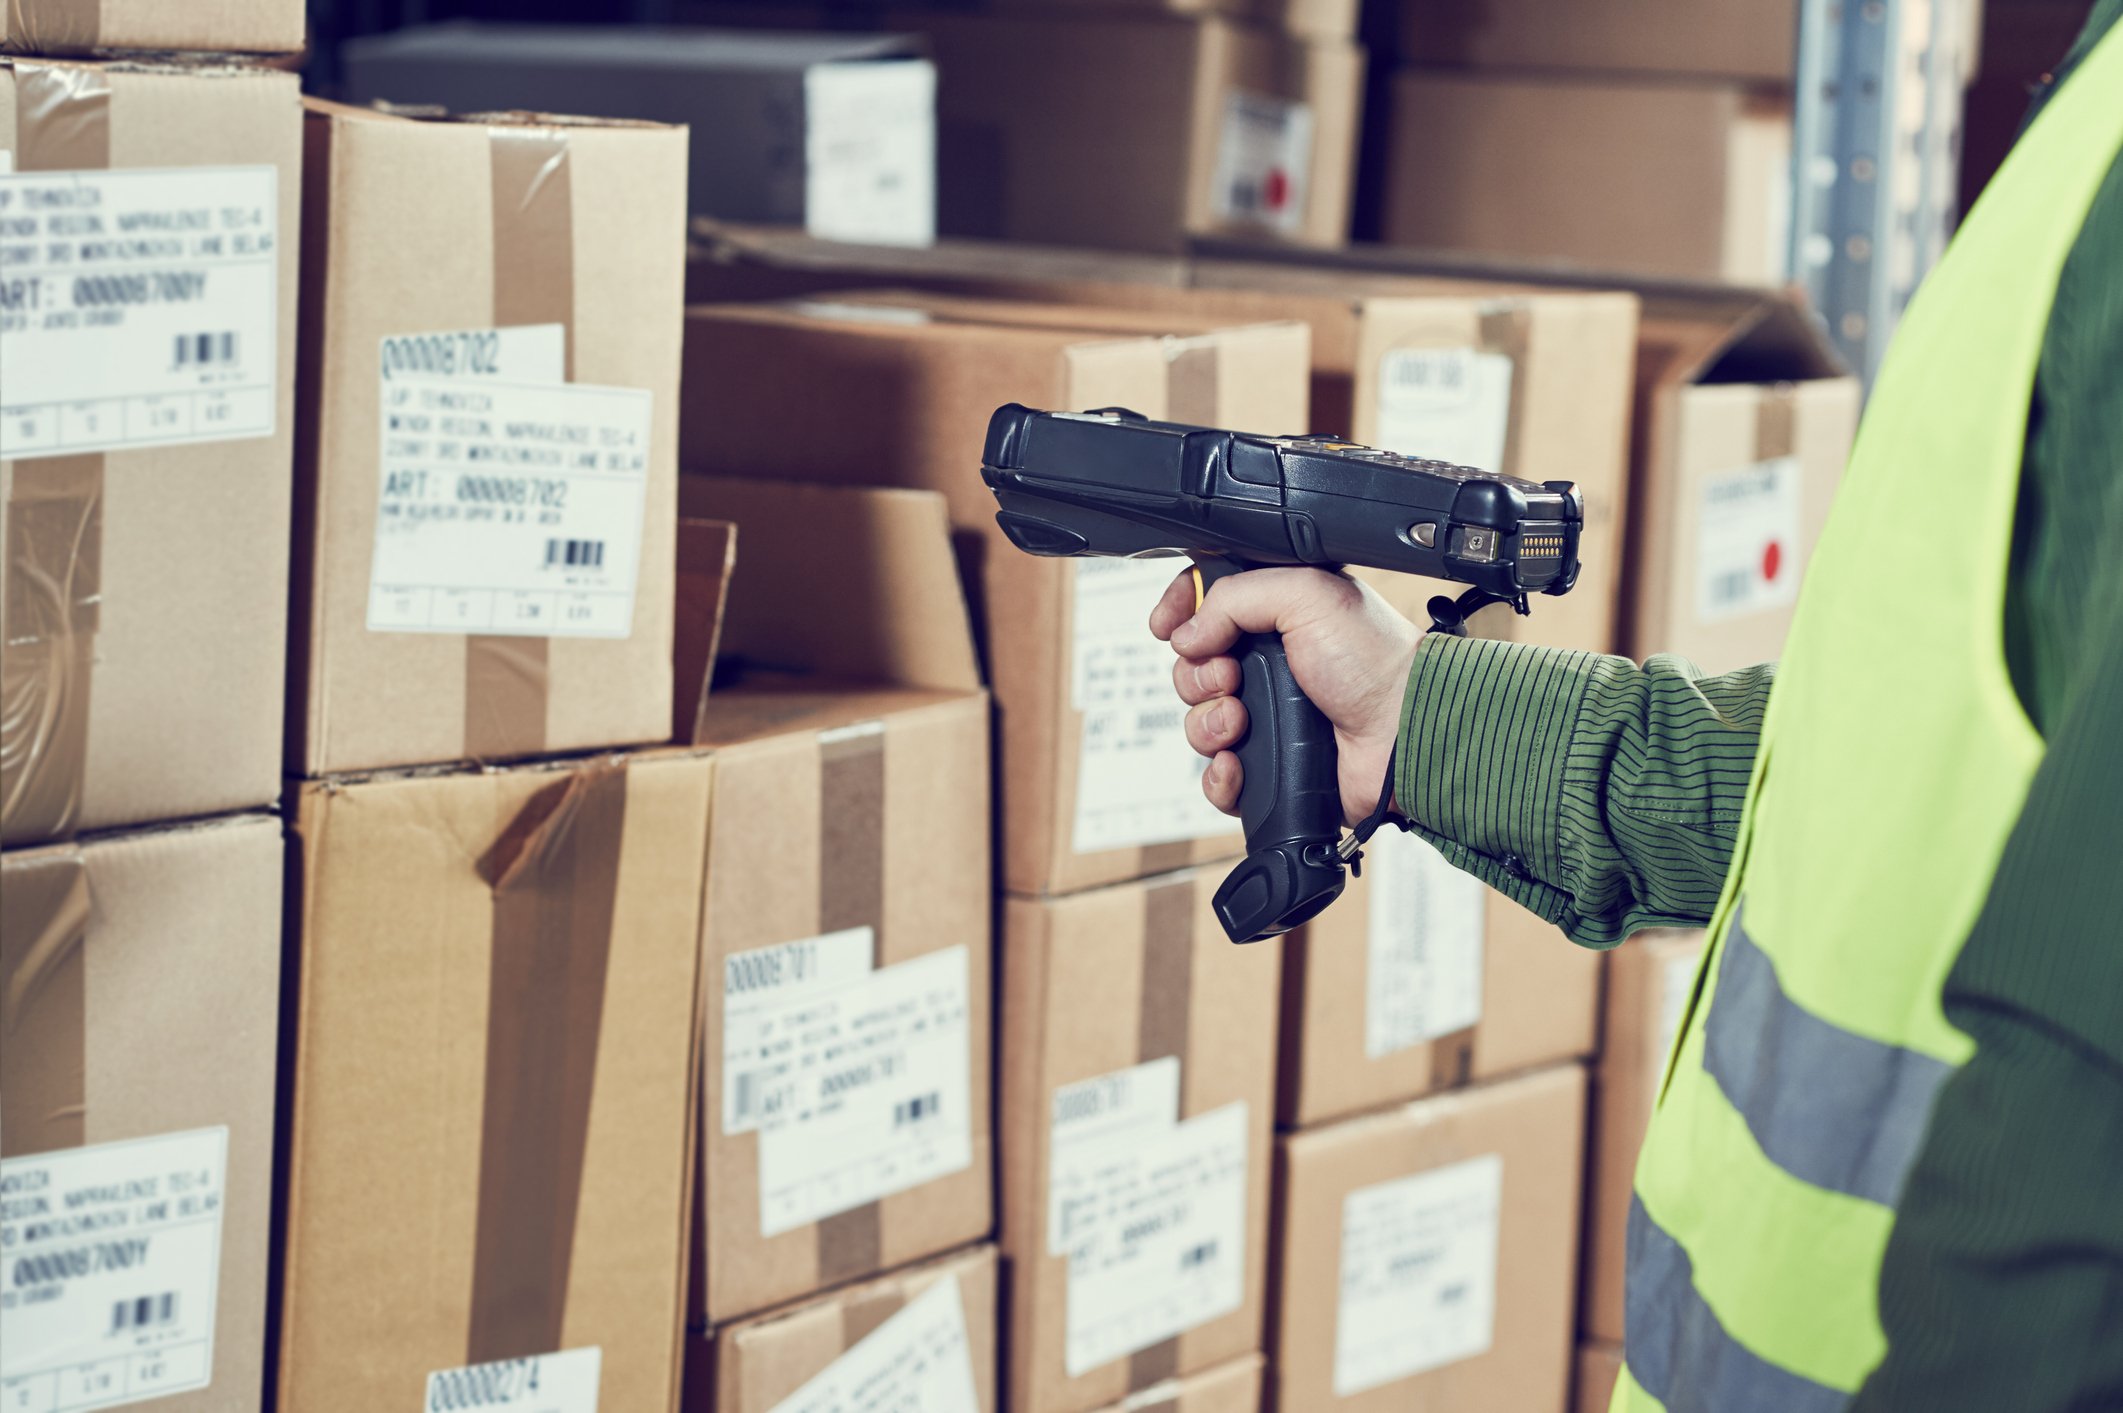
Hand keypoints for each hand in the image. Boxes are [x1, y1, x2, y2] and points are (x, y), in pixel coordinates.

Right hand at [1150, 567, 1421, 825]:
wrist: (1404, 731)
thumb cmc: (1375, 661)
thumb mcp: (1306, 594)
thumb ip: (1236, 596)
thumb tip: (1187, 632)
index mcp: (1277, 615)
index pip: (1207, 603)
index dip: (1180, 610)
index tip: (1167, 624)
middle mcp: (1268, 665)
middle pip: (1192, 667)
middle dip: (1198, 674)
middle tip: (1231, 676)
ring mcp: (1268, 715)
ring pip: (1198, 723)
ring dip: (1208, 722)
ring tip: (1241, 720)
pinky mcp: (1270, 765)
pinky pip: (1216, 778)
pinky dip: (1220, 774)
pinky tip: (1238, 764)